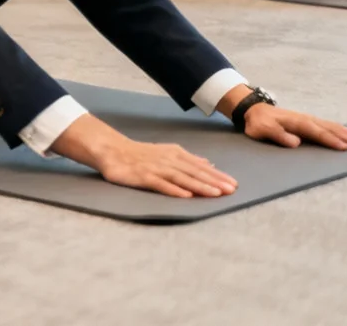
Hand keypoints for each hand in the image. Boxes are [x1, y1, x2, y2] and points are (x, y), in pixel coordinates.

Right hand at [92, 136, 237, 198]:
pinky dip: (174, 190)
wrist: (113, 150)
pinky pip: (161, 184)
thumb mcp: (168, 152)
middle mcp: (168, 160)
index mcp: (176, 154)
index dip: (218, 175)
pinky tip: (186, 196)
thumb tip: (209, 163)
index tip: (234, 184)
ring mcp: (156, 168)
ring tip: (215, 193)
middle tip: (231, 190)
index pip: (201, 166)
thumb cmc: (141, 154)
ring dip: (199, 185)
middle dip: (214, 181)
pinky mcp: (143, 177)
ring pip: (181, 178)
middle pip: (194, 172)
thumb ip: (189, 160)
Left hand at [242, 104, 346, 150]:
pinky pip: (331, 126)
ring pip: (334, 126)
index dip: (331, 140)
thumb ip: (278, 135)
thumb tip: (295, 142)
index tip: (345, 148)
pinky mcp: (311, 122)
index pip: (317, 132)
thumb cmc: (258, 123)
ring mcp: (310, 119)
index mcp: (296, 122)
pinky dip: (344, 130)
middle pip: (331, 128)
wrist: (254, 110)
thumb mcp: (262, 130)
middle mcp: (307, 119)